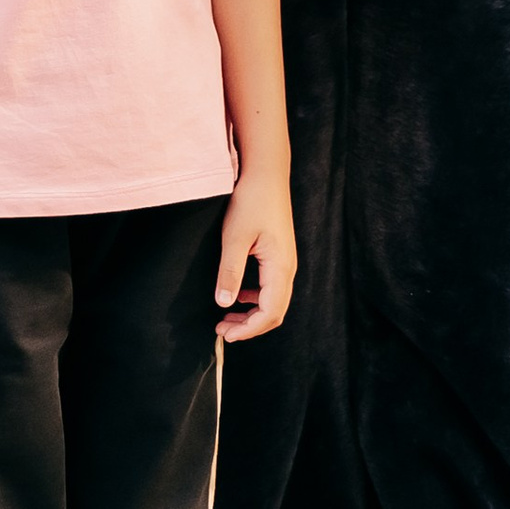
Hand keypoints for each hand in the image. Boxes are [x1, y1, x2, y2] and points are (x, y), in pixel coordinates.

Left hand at [216, 161, 295, 341]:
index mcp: (280, 267)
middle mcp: (287, 268)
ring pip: (273, 300)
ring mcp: (285, 261)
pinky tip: (238, 295)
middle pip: (275, 312)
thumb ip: (230, 272)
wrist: (266, 173)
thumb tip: (224, 304)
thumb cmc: (251, 201)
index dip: (249, 330)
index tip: (225, 335)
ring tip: (226, 318)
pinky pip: (271, 287)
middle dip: (250, 327)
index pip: (270, 312)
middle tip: (222, 331)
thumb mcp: (235, 237)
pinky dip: (255, 299)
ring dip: (252, 314)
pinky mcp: (279, 254)